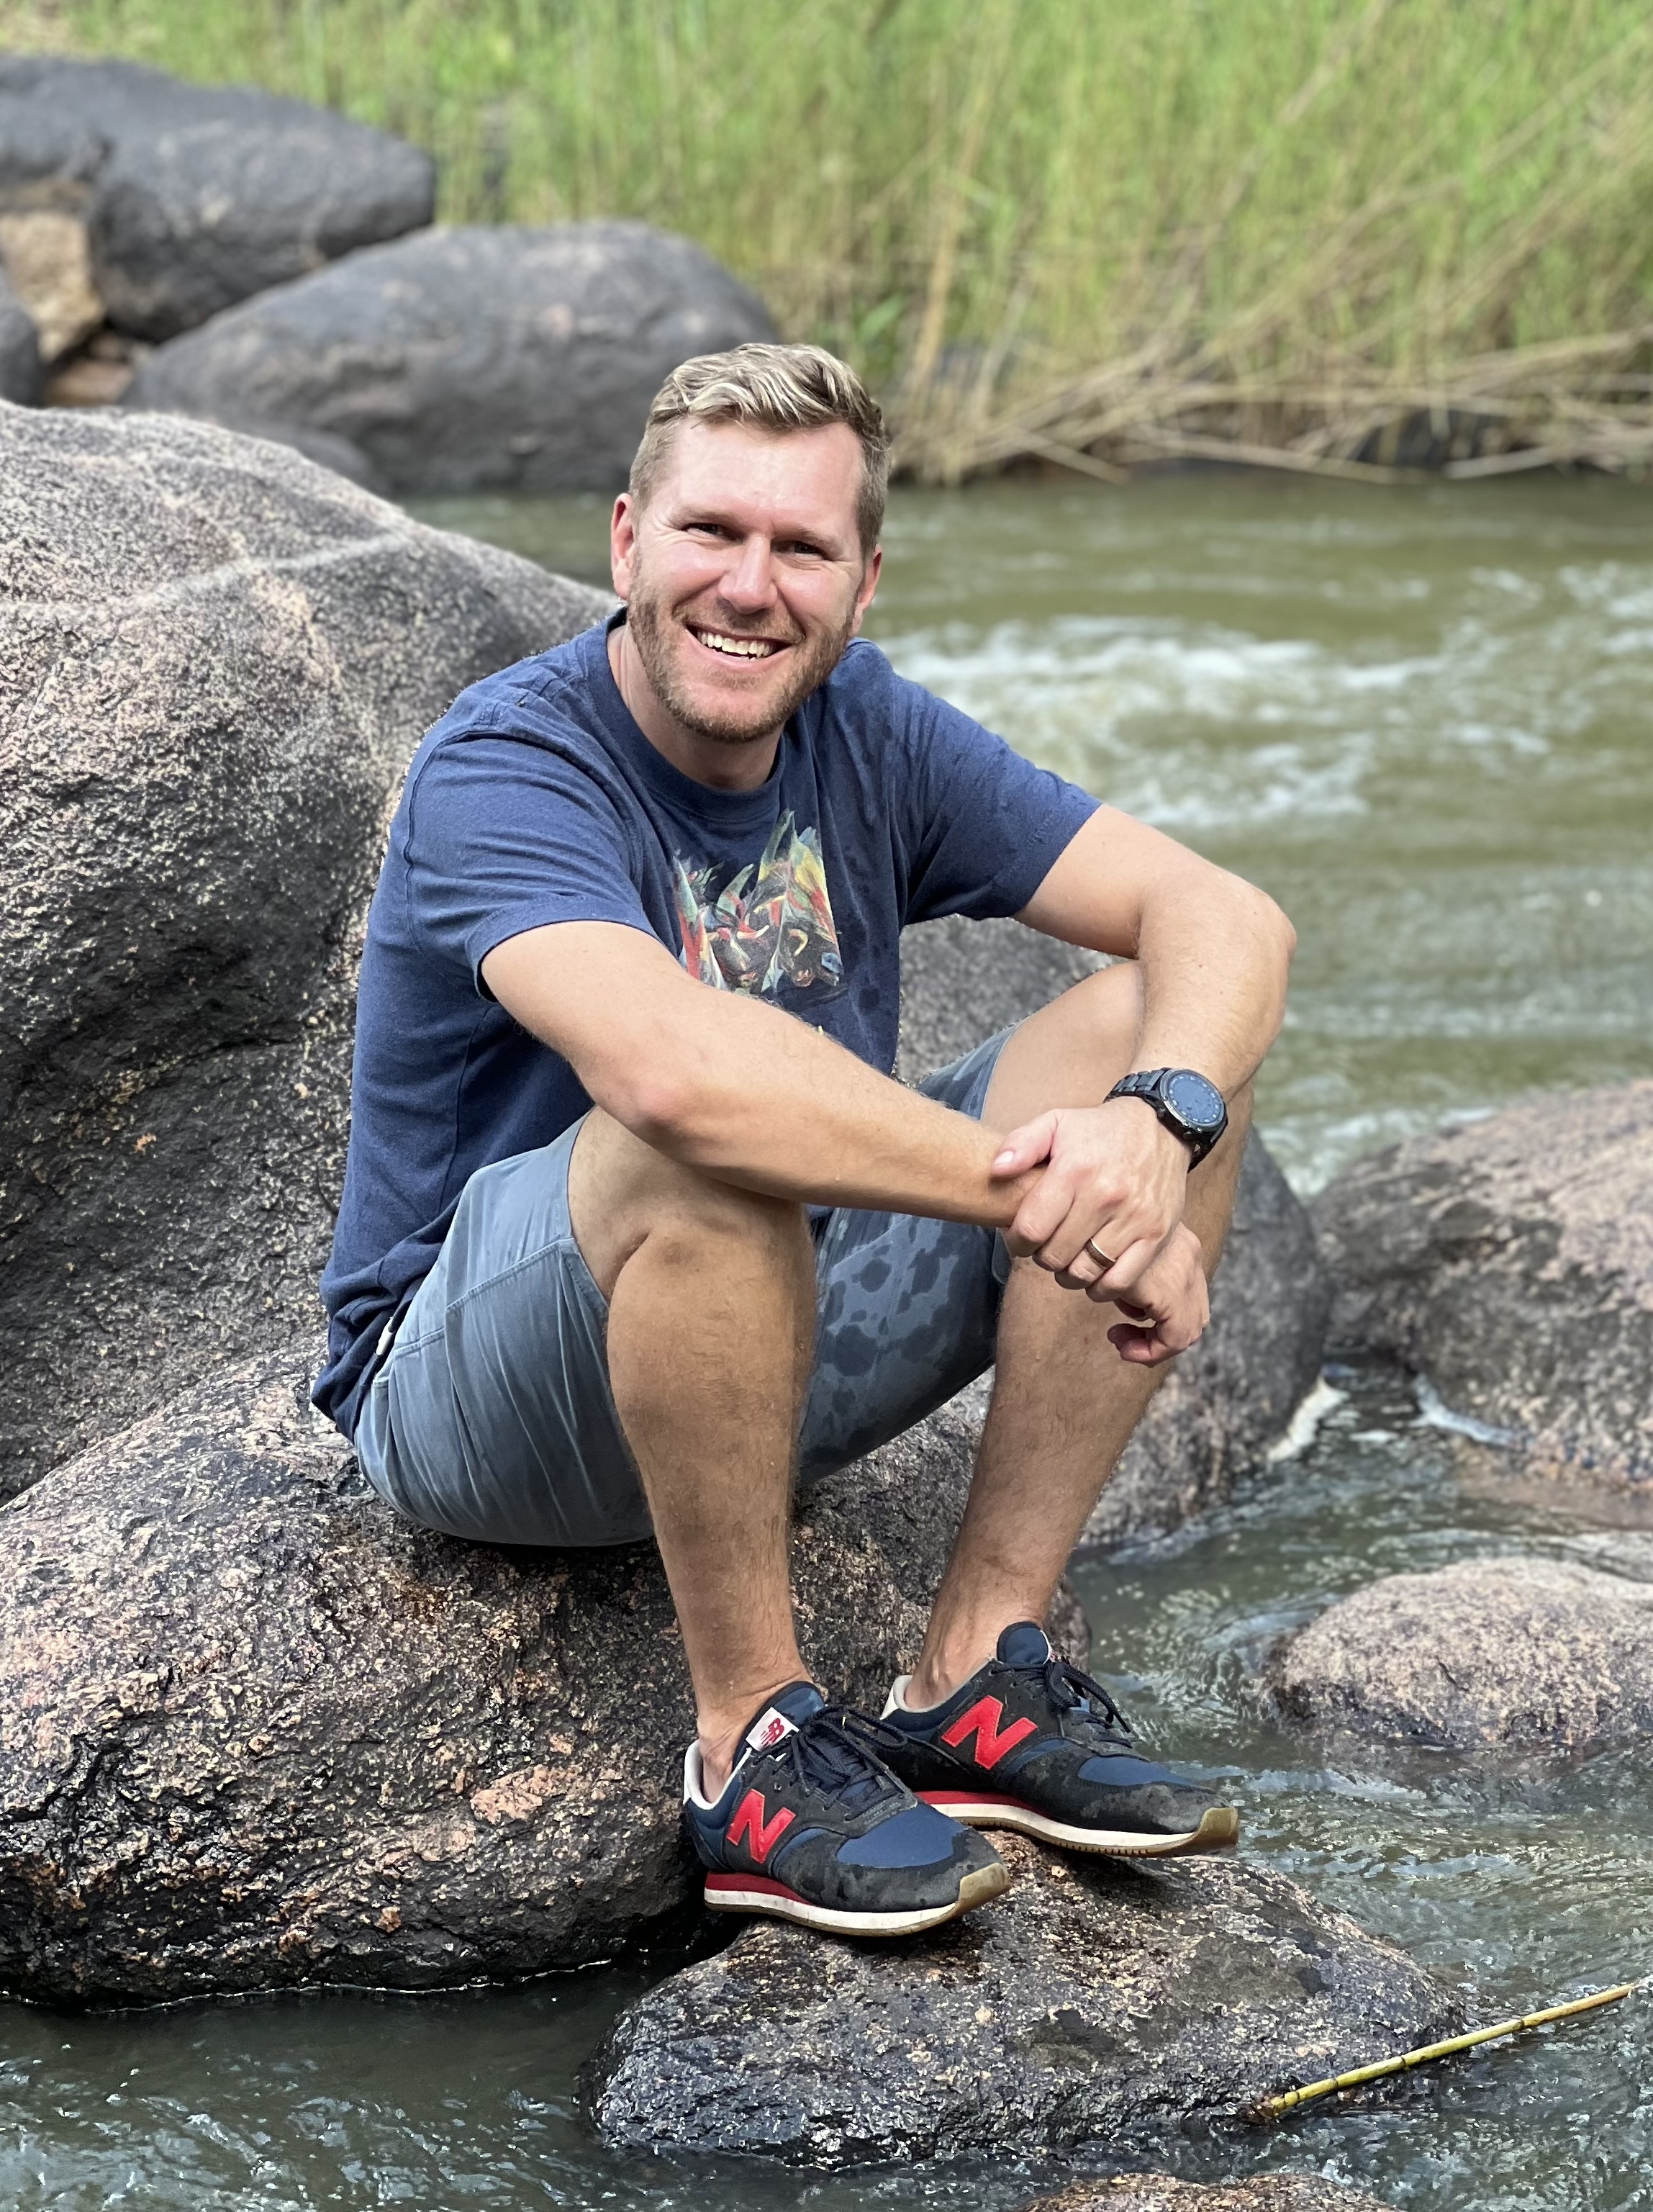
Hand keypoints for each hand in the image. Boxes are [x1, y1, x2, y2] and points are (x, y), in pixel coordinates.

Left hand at [990, 1097, 1207, 1363]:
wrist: (1161, 1127)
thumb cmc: (1099, 1130)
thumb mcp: (1055, 1122)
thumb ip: (1021, 1144)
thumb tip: (996, 1171)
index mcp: (1075, 1170)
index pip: (1031, 1229)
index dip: (1017, 1243)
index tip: (1019, 1239)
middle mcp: (1105, 1196)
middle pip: (1055, 1255)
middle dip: (1041, 1257)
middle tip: (1044, 1247)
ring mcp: (1134, 1217)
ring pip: (1085, 1271)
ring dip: (1068, 1274)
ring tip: (1066, 1259)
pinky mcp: (1156, 1234)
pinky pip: (1120, 1280)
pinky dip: (1100, 1287)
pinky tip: (1093, 1274)